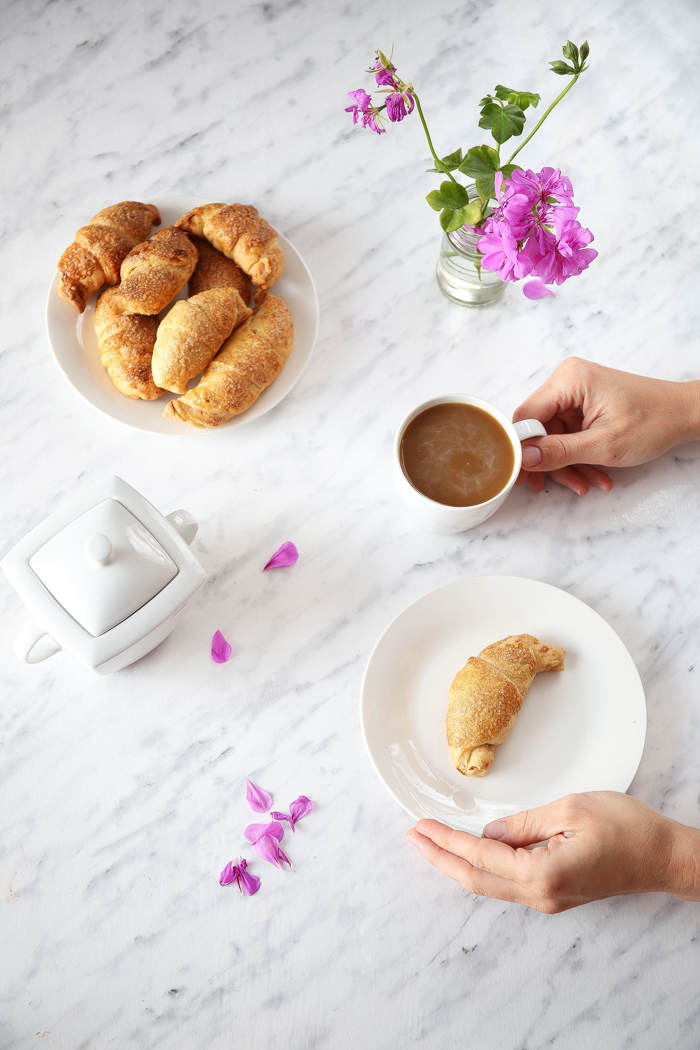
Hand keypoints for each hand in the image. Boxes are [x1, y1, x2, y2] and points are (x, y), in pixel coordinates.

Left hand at [407, 791, 699, 911]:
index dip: (446, 841)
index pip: (479, 858)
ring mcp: (548, 899)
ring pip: (490, 885)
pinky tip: (470, 853)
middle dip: (441, 858)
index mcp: (540, 874)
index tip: (420, 827)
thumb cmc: (627, 829)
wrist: (664, 856)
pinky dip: (482, 868)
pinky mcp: (556, 893)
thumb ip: (524, 824)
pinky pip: (508, 883)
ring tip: (432, 842)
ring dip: (458, 864)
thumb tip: (490, 834)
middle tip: (414, 837)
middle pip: (476, 880)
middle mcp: (540, 895)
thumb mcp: (570, 810)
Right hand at [513, 357, 699, 495]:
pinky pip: (567, 435)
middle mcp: (567, 381)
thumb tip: (524, 459)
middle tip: (549, 487)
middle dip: (549, 461)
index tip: (523, 475)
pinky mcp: (582, 406)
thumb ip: (559, 452)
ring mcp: (574, 394)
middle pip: (538, 428)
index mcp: (569, 380)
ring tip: (586, 483)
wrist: (683, 415)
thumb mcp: (604, 445)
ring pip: (552, 436)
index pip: (526, 415)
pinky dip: (577, 457)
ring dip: (566, 464)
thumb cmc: (654, 420)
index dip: (522, 447)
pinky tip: (593, 474)